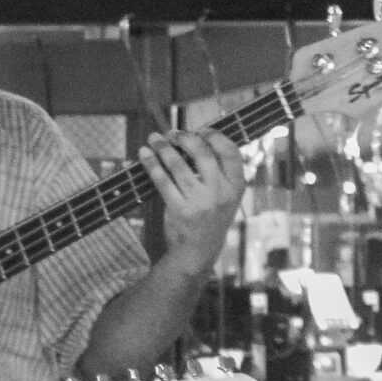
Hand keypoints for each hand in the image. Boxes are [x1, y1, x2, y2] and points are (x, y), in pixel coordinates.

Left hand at [141, 129, 246, 272]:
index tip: (200, 130)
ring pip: (178, 165)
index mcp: (236, 186)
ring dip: (163, 147)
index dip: (214, 136)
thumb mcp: (226, 196)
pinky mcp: (179, 209)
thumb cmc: (211, 217)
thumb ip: (218, 172)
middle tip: (172, 134)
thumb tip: (195, 139)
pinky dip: (151, 164)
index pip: (230, 152)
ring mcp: (200, 201)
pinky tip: (144, 154)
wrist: (199, 250)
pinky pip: (162, 180)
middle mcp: (221, 192)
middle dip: (184, 138)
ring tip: (154, 138)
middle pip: (202, 153)